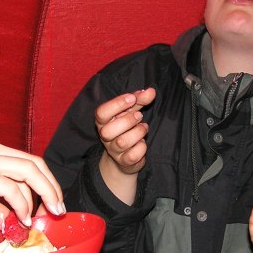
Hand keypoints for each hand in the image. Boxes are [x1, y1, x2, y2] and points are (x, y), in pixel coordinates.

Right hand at [0, 138, 64, 228]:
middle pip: (35, 164)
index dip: (47, 182)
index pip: (31, 161)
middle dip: (51, 188)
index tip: (54, 203)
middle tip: (58, 210)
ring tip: (43, 216)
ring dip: (41, 195)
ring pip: (27, 171)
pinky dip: (20, 203)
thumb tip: (13, 226)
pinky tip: (21, 217)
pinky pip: (8, 186)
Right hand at [95, 88, 155, 204]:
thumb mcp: (132, 111)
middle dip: (128, 120)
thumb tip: (151, 91)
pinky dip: (142, 147)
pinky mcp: (124, 162)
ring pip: (122, 142)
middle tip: (139, 116)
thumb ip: (139, 100)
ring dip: (138, 132)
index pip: (101, 113)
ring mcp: (113, 150)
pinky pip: (132, 155)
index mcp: (103, 121)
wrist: (125, 156)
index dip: (117, 104)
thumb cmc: (127, 128)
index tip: (132, 98)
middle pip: (108, 130)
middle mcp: (105, 136)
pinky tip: (143, 142)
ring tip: (143, 127)